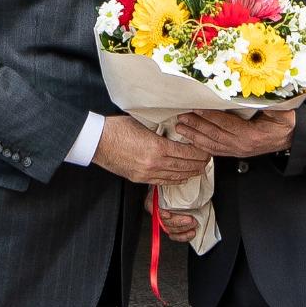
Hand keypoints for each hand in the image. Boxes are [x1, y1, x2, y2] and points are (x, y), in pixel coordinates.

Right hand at [93, 115, 209, 184]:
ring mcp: (147, 173)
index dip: (199, 153)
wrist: (97, 141)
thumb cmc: (117, 128)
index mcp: (157, 147)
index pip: (186, 153)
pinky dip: (174, 180)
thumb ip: (161, 129)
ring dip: (189, 173)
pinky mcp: (139, 178)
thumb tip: (175, 128)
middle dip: (198, 164)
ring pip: (175, 176)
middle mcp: (154, 163)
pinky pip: (162, 182)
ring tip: (199, 170)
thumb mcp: (143, 124)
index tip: (207, 151)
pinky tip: (181, 178)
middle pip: (183, 166)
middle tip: (207, 161)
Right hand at [143, 187, 197, 242]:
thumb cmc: (174, 185)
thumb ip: (168, 183)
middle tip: (190, 219)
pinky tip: (191, 233)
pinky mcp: (174, 227)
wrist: (181, 189)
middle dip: (178, 222)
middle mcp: (159, 213)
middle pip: (164, 222)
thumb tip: (171, 179)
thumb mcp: (168, 182)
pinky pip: (175, 236)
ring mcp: (166, 221)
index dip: (160, 213)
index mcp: (153, 202)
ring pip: (170, 230)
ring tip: (194, 223)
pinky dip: (184, 236)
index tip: (167, 214)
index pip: (154, 210)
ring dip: (183, 229)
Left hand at [174, 109, 295, 158]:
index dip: (211, 117)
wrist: (289, 138)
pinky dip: (202, 145)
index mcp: (252, 134)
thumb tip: (265, 89)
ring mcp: (238, 151)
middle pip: (215, 135)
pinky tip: (191, 140)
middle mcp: (243, 145)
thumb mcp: (282, 111)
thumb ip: (272, 102)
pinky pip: (216, 150)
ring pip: (212, 144)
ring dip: (195, 136)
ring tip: (181, 127)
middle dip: (196, 126)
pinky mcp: (236, 153)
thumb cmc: (284, 123)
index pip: (227, 124)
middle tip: (182, 117)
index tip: (197, 109)